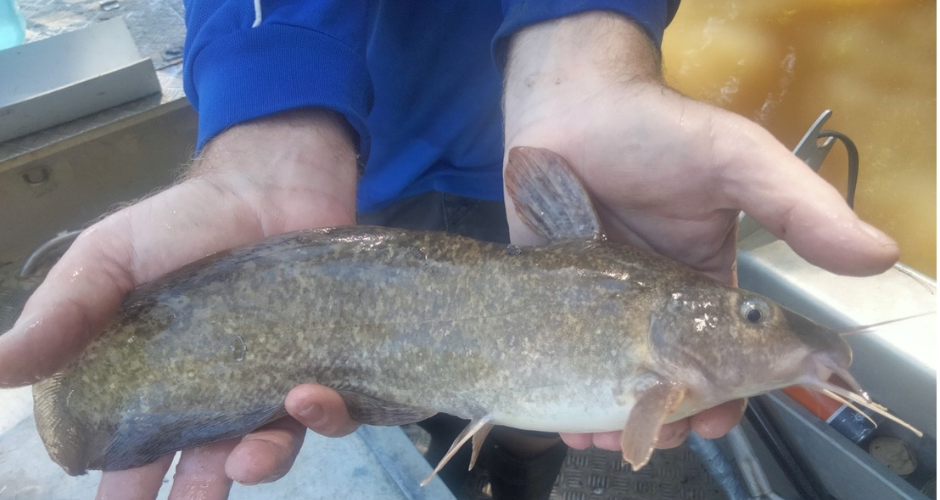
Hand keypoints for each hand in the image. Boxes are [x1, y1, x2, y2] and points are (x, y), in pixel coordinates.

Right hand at [0, 109, 361, 498]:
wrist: (268, 186)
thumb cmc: (182, 224)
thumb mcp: (107, 261)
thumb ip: (61, 316)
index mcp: (148, 384)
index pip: (127, 454)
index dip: (120, 485)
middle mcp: (208, 398)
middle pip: (197, 471)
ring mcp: (266, 385)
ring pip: (263, 453)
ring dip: (256, 466)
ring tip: (243, 461)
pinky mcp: (318, 366)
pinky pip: (324, 415)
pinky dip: (318, 418)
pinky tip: (305, 396)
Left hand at [502, 12, 897, 451]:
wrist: (570, 105)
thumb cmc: (657, 132)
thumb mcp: (739, 163)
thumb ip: (800, 209)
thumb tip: (879, 255)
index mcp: (704, 281)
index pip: (725, 355)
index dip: (727, 393)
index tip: (719, 418)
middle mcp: (654, 303)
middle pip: (666, 380)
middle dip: (667, 417)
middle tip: (657, 433)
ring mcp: (602, 304)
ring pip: (614, 381)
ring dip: (617, 418)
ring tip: (608, 432)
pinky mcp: (555, 299)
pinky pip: (562, 360)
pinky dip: (569, 397)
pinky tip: (570, 420)